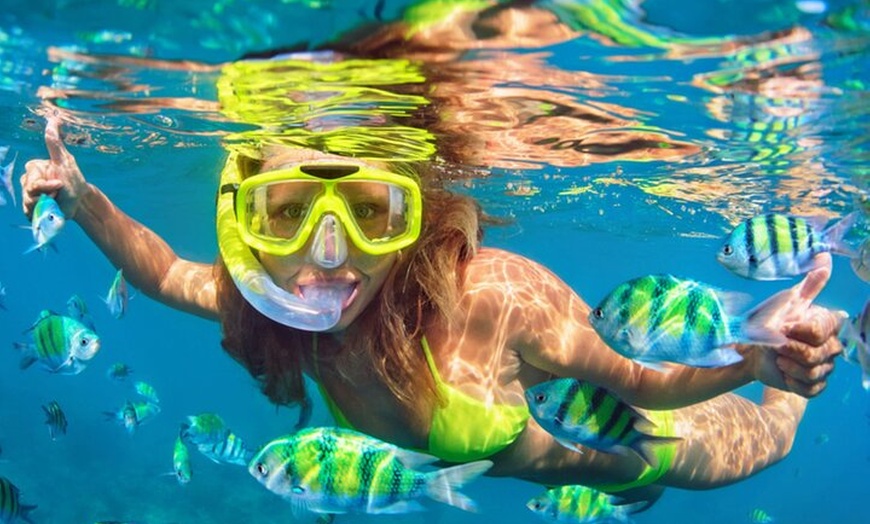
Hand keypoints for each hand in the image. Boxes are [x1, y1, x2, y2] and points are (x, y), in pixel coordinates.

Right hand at [21, 113, 89, 220]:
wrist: (79, 202)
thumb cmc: (74, 180)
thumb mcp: (65, 161)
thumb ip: (55, 143)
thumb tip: (53, 118)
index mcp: (34, 168)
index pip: (31, 180)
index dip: (45, 185)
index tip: (59, 184)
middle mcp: (28, 180)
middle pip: (28, 193)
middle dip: (45, 196)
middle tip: (58, 194)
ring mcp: (28, 194)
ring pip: (28, 204)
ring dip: (44, 206)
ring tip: (55, 202)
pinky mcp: (31, 208)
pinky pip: (28, 213)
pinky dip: (39, 214)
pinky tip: (49, 210)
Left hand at [738, 253, 844, 396]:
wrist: (750, 348)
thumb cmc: (767, 321)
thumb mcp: (786, 300)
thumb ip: (810, 283)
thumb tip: (825, 256)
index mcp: (827, 325)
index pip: (823, 330)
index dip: (800, 331)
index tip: (783, 326)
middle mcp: (831, 346)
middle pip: (819, 354)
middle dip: (791, 349)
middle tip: (775, 345)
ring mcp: (824, 367)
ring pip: (815, 372)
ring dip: (790, 365)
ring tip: (777, 357)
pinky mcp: (814, 386)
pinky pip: (811, 389)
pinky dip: (793, 381)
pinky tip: (782, 371)